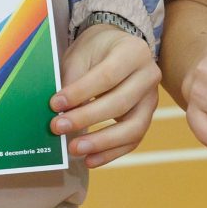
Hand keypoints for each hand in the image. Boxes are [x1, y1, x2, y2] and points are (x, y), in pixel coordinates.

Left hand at [52, 23, 160, 166]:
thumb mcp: (80, 55)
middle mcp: (149, 76)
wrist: (116, 47)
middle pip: (121, 103)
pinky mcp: (146, 117)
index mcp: (133, 52)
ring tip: (74, 149)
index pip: (107, 76)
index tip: (55, 104)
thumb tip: (58, 114)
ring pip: (133, 128)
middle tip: (58, 127)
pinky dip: (110, 153)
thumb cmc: (95, 51)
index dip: (81, 93)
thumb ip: (72, 82)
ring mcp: (151, 99)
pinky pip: (132, 140)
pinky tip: (89, 160)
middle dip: (86, 118)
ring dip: (101, 143)